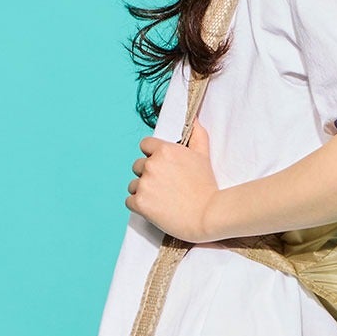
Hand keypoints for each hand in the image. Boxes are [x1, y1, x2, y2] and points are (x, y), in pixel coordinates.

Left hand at [126, 119, 219, 242]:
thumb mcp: (203, 156)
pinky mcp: (140, 202)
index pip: (144, 145)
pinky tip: (155, 208)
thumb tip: (194, 119)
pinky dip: (139, 206)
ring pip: (133, 184)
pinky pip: (129, 201)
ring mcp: (144, 184)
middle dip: (148, 175)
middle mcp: (151, 164)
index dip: (152, 155)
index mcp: (165, 150)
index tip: (161, 167)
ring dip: (143, 191)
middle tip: (165, 187)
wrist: (207, 215)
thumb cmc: (207, 187)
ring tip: (161, 199)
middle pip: (137, 166)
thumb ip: (197, 135)